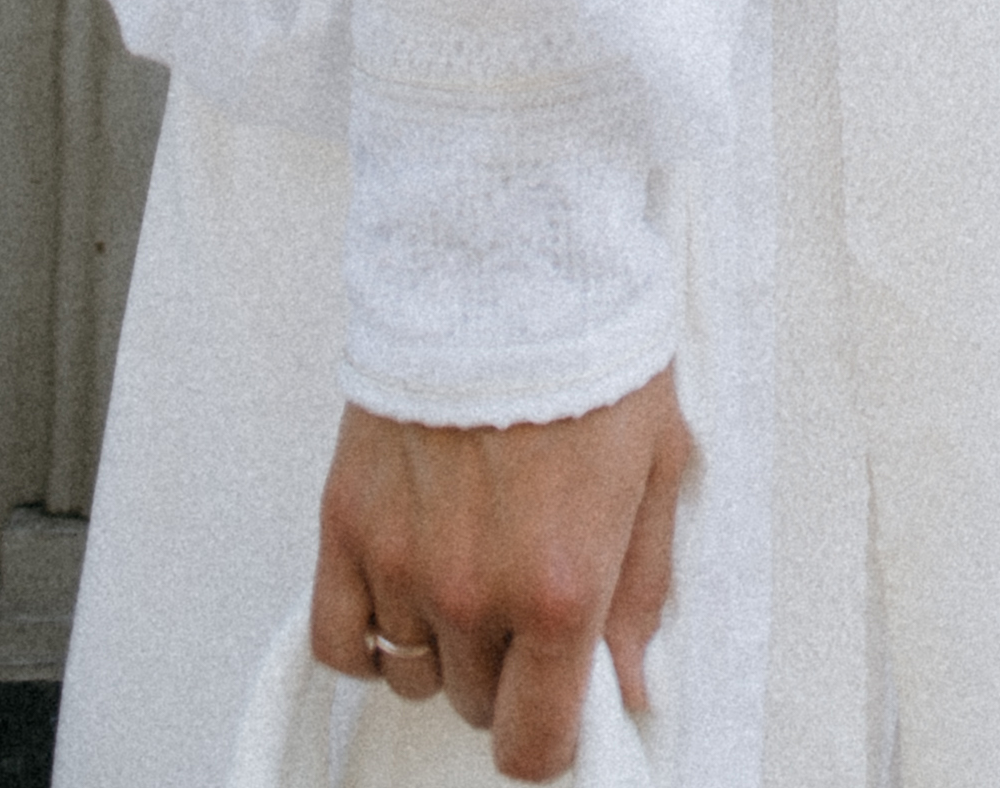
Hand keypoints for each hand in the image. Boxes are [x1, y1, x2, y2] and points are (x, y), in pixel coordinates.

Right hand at [312, 371, 688, 777]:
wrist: (511, 260)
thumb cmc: (596, 349)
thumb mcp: (658, 467)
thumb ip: (642, 591)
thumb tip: (632, 689)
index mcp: (561, 588)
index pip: (534, 744)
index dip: (550, 739)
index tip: (561, 707)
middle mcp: (474, 594)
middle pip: (475, 703)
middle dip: (507, 667)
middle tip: (530, 590)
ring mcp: (401, 564)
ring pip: (413, 672)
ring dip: (445, 640)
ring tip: (476, 557)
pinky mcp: (345, 525)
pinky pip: (340, 643)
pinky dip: (372, 633)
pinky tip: (406, 585)